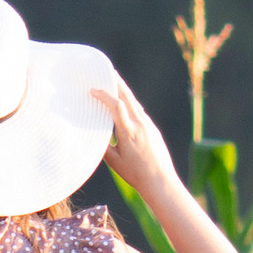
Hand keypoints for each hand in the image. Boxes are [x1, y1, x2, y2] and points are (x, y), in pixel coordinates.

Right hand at [90, 68, 179, 193]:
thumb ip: (103, 146)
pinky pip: (140, 111)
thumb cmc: (135, 174)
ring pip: (135, 102)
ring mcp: (149, 125)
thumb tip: (94, 134)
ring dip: (124, 91)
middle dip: (117, 82)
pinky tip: (127, 102)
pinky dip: (131, 103)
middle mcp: (140, 124)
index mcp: (128, 131)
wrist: (160, 180)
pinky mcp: (153, 129)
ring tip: (116, 82)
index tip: (92, 89)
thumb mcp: (114, 162)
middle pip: (128, 96)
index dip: (104, 94)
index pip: (116, 105)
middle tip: (108, 71)